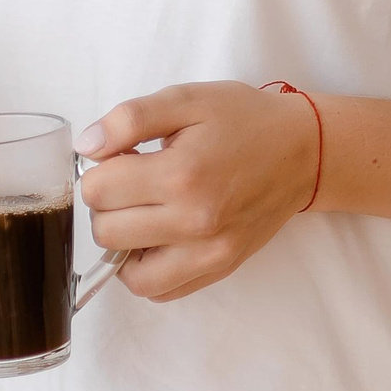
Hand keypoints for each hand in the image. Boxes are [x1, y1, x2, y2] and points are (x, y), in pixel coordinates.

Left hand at [76, 82, 318, 302]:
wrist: (303, 151)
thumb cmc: (244, 120)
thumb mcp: (186, 100)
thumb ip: (130, 119)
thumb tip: (86, 147)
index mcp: (181, 174)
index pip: (98, 190)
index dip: (98, 167)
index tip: (122, 155)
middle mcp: (194, 222)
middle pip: (106, 231)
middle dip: (107, 203)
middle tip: (131, 180)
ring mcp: (208, 254)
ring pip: (129, 273)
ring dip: (122, 243)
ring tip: (141, 213)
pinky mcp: (219, 269)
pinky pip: (161, 291)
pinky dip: (147, 270)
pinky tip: (157, 237)